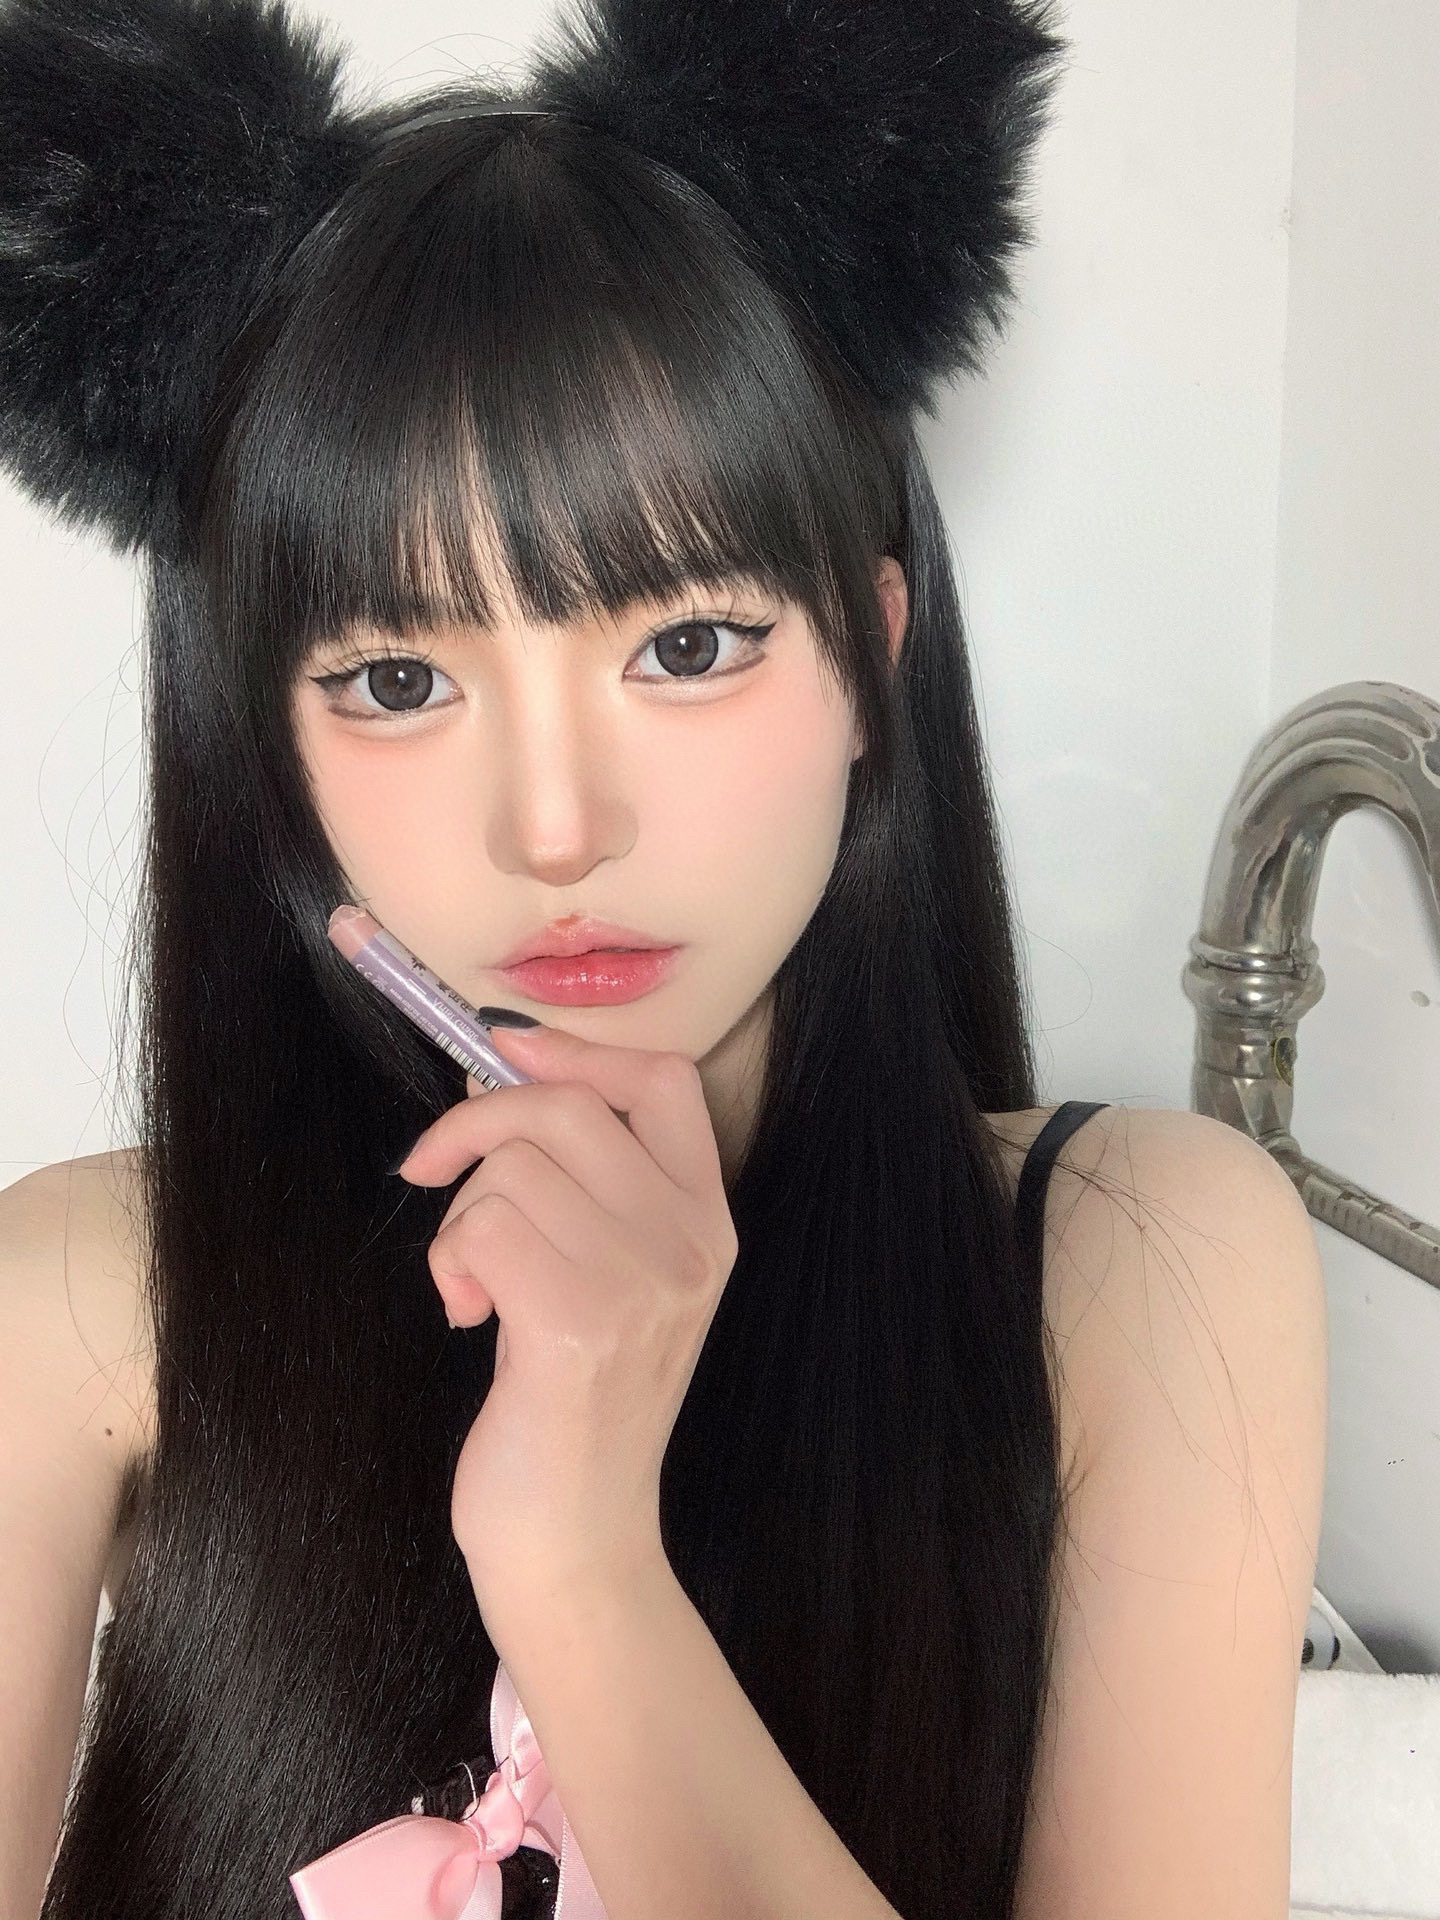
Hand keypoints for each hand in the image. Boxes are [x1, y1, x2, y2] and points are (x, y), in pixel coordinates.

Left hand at [394, 1021, 738, 1616]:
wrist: (578, 1539)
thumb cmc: (572, 1403)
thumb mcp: (613, 1278)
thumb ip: (588, 1185)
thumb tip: (506, 1067)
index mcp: (706, 1223)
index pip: (663, 1081)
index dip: (574, 1050)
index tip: (501, 1050)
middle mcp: (690, 1245)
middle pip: (566, 1107)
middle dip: (475, 1125)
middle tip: (433, 1173)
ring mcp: (644, 1284)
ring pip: (512, 1169)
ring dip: (460, 1217)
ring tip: (473, 1283)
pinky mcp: (581, 1324)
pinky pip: (483, 1226)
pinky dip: (451, 1260)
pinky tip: (467, 1312)